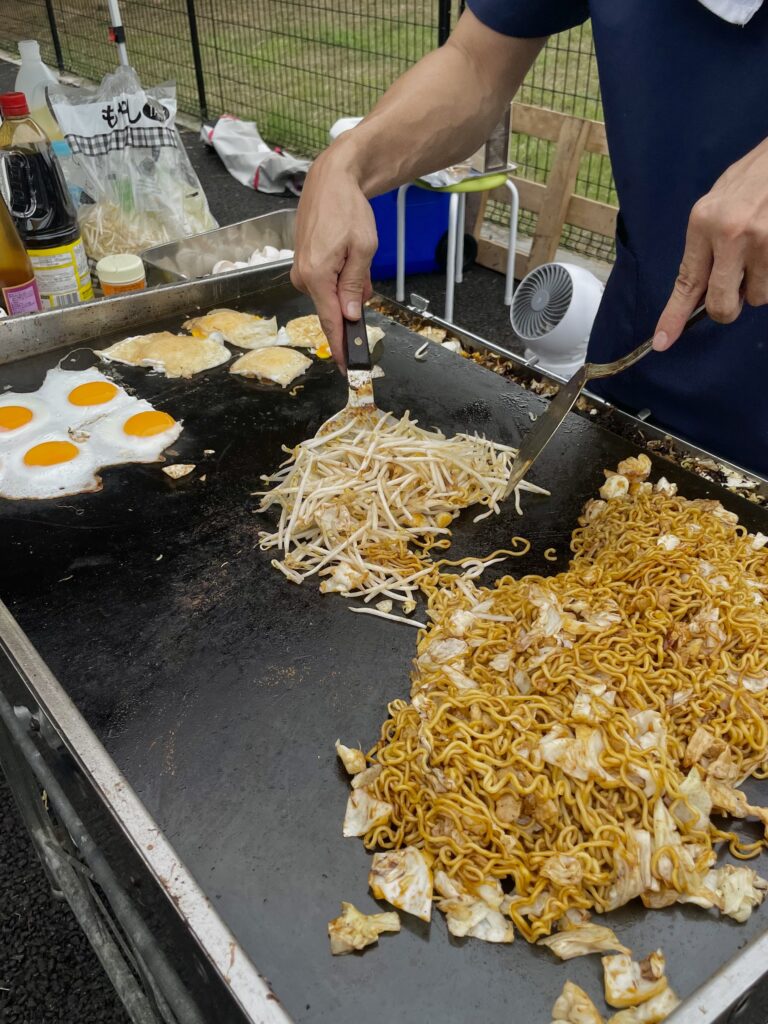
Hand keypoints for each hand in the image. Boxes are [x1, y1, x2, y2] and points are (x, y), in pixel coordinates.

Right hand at [290, 146, 377, 365]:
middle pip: (330, 310)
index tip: (348, 366)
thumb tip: (349, 315)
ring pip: (330, 295)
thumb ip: (355, 285)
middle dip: (351, 306)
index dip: (341, 346)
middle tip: (366, 280)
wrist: (330, 180)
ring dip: (347, 289)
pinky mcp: (302, 265)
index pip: (330, 322)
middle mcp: (303, 277)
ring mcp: (300, 271)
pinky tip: (348, 260)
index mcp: (317, 275)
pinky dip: (340, 279)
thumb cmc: (348, 209)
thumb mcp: (363, 248)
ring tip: (357, 259)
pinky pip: (325, 283)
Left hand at [653, 137, 767, 349]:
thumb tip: (698, 288)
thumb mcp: (717, 202)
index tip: (663, 342)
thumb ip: (706, 245)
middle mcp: (731, 235)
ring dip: (759, 285)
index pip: (686, 282)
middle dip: (727, 308)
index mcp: (704, 222)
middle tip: (735, 291)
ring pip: (758, 297)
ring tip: (763, 251)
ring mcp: (764, 242)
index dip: (674, 317)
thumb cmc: (754, 177)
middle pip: (721, 305)